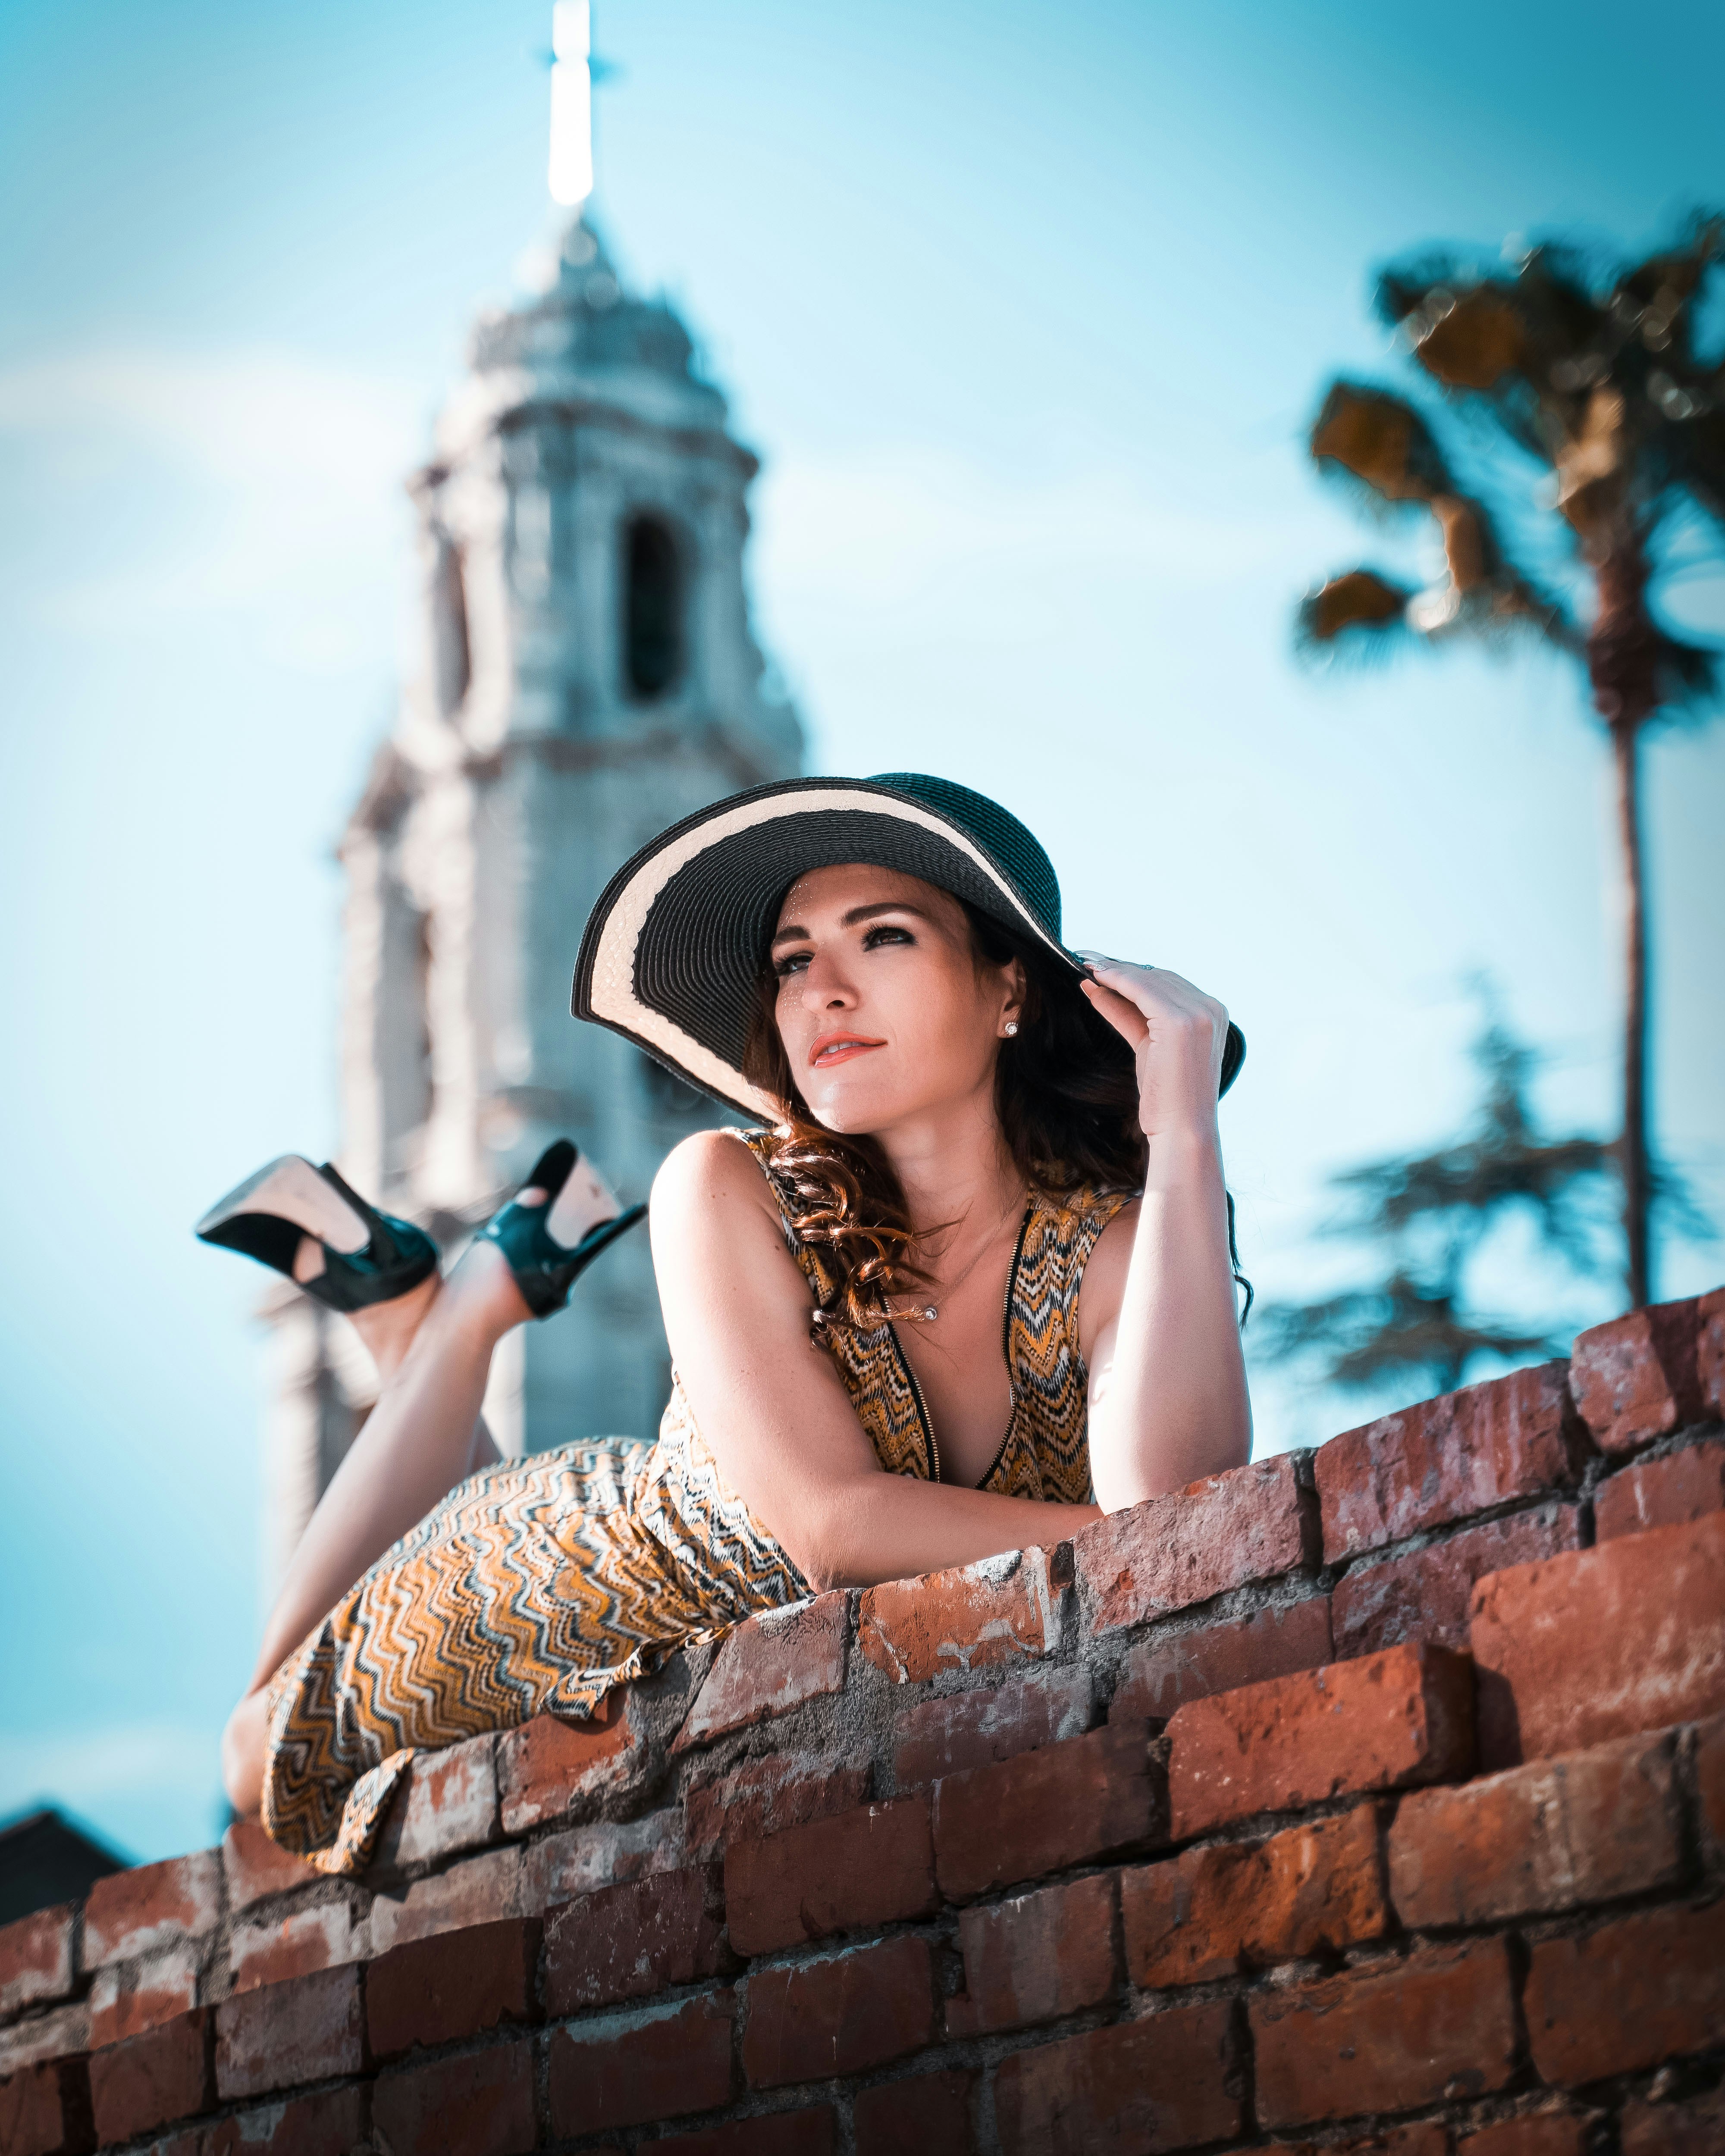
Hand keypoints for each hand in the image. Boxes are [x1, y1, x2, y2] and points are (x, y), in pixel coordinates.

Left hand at [1074, 954, 1227, 1144]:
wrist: (1180, 1130)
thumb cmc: (1166, 1096)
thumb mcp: (1146, 1045)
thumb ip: (1126, 1014)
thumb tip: (1095, 987)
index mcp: (1213, 1013)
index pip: (1169, 983)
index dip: (1134, 973)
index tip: (1104, 966)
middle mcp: (1211, 1008)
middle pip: (1159, 977)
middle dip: (1122, 968)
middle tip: (1090, 961)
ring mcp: (1199, 1013)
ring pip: (1149, 980)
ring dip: (1115, 970)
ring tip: (1088, 965)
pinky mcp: (1180, 1022)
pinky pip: (1141, 990)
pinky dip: (1116, 980)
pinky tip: (1095, 977)